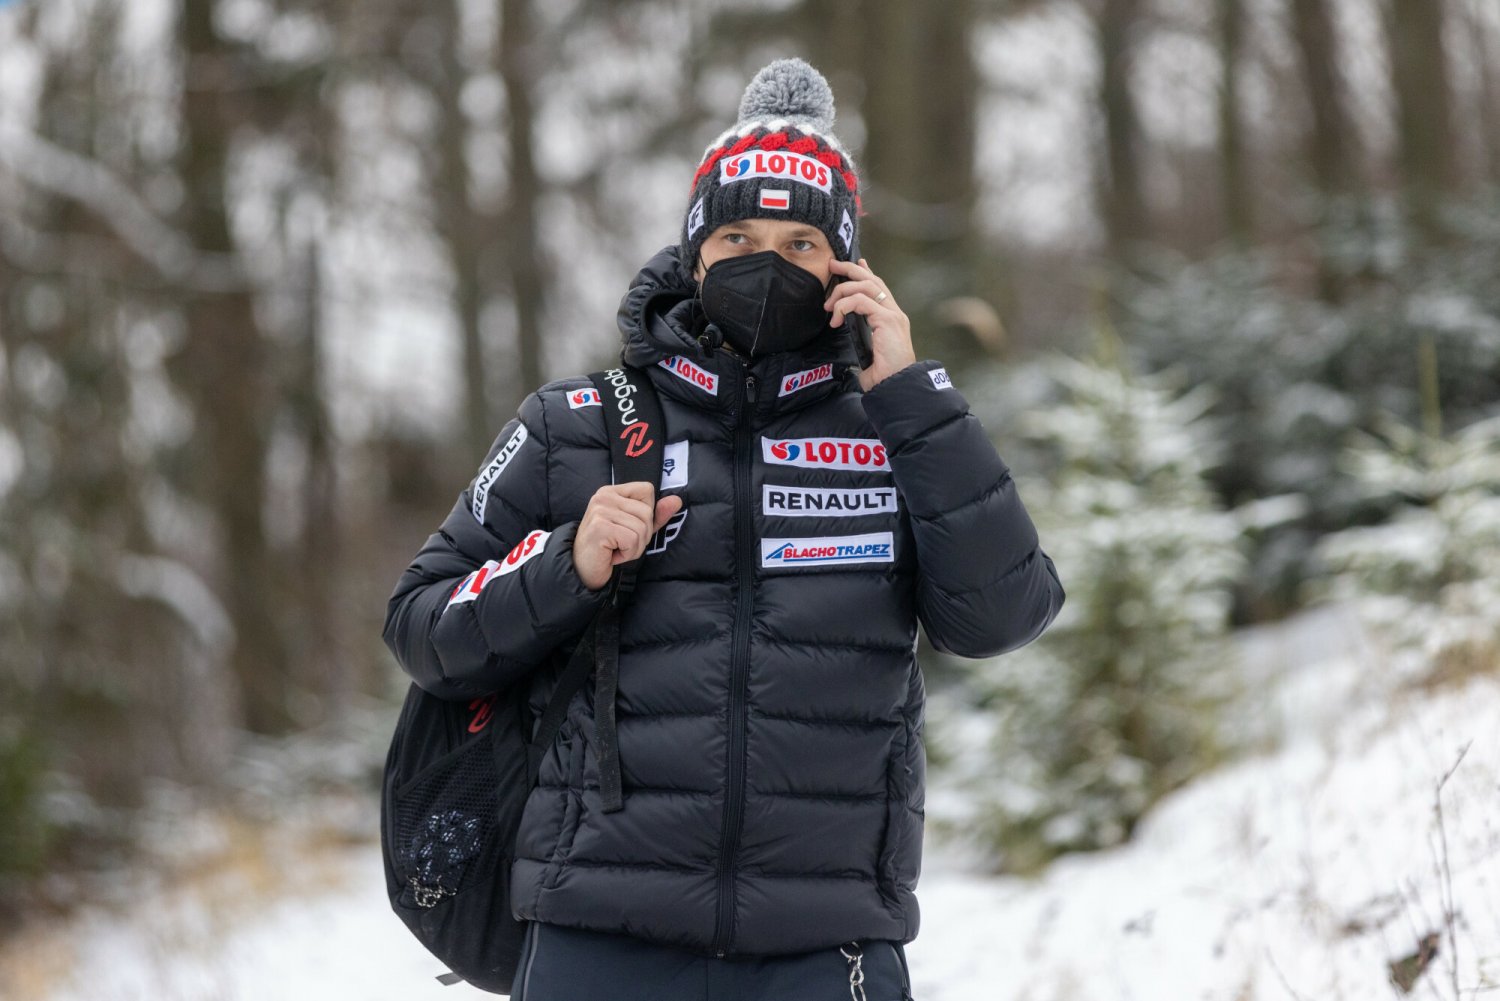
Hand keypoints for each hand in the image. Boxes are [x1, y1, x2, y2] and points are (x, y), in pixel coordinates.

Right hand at [573, 483, 683, 589]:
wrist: (584, 570)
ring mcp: (600, 510)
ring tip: (617, 549)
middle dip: (642, 535)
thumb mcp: (636, 528)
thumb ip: (656, 515)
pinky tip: (612, 555)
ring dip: (634, 547)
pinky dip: (627, 554)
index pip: (647, 490)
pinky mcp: (600, 527)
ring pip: (641, 528)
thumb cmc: (609, 548)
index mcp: (612, 491)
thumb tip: (677, 500)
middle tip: (622, 543)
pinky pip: (632, 540)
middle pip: (647, 512)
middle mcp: (604, 496)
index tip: (629, 527)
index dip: (647, 513)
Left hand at [824, 257, 916, 390]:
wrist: (897, 385)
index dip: (866, 272)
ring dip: (842, 290)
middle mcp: (894, 313)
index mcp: (892, 318)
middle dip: (850, 268)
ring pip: (865, 286)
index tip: (854, 263)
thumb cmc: (885, 376)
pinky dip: (844, 305)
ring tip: (829, 306)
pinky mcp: (887, 320)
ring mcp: (892, 315)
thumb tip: (850, 347)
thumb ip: (862, 344)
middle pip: (872, 279)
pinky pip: (861, 301)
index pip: (879, 287)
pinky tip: (836, 317)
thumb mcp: (869, 355)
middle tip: (832, 265)